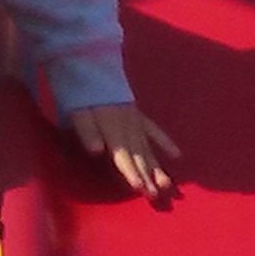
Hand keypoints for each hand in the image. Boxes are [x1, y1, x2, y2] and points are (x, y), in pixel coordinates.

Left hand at [63, 97, 181, 203]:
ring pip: (148, 146)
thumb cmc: (80, 88)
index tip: (141, 188)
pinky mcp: (137, 113)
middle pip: (138, 155)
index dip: (131, 171)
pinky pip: (154, 129)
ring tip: (168, 185)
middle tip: (156, 196)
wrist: (90, 59)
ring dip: (156, 166)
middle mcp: (127, 124)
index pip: (122, 154)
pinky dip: (165, 142)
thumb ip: (86, 129)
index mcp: (111, 125)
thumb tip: (96, 152)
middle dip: (147, 176)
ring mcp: (135, 118)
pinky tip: (177, 155)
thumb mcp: (76, 108)